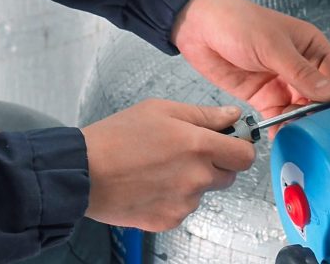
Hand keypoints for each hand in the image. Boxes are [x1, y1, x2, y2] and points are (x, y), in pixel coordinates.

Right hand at [82, 100, 256, 231]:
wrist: (84, 172)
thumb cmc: (116, 138)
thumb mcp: (161, 109)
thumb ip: (203, 114)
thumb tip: (231, 115)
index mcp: (198, 146)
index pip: (245, 155)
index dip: (240, 146)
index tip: (231, 141)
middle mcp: (196, 177)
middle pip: (228, 175)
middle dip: (215, 163)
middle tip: (186, 151)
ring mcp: (183, 203)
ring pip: (203, 191)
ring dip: (192, 181)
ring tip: (160, 166)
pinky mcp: (168, 220)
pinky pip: (183, 207)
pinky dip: (173, 197)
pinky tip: (151, 183)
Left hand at [171, 0, 329, 122]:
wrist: (199, 27)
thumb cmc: (237, 22)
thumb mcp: (272, 46)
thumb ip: (300, 72)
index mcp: (311, 46)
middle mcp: (300, 66)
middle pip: (321, 98)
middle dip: (318, 114)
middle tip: (312, 128)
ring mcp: (282, 82)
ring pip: (301, 110)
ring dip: (300, 123)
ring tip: (295, 132)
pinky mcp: (264, 96)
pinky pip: (279, 116)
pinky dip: (281, 127)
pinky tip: (281, 135)